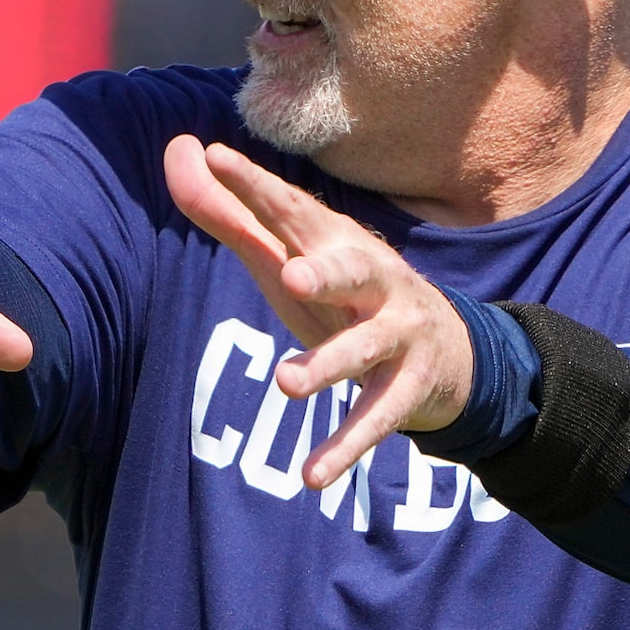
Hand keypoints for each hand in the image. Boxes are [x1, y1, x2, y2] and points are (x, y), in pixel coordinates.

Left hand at [164, 135, 473, 488]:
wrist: (449, 352)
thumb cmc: (342, 295)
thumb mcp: (287, 257)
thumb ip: (231, 213)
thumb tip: (180, 152)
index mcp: (333, 242)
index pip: (290, 209)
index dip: (255, 186)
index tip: (217, 158)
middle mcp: (372, 280)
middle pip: (349, 269)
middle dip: (324, 272)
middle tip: (292, 277)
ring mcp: (396, 333)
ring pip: (363, 348)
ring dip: (328, 365)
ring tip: (287, 384)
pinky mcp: (409, 387)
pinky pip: (376, 418)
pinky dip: (345, 448)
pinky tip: (313, 477)